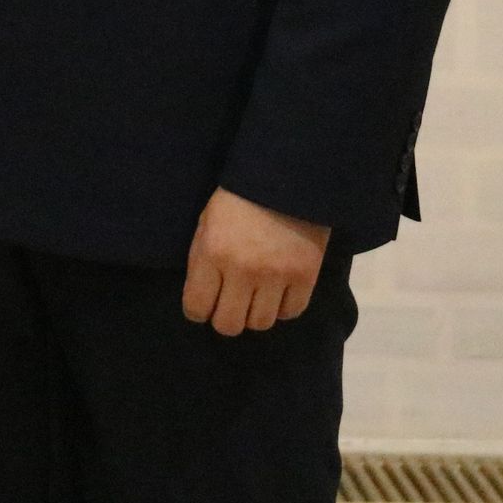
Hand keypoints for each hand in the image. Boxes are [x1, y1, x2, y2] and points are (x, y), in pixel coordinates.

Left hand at [182, 187, 329, 335]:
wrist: (285, 177)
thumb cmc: (236, 198)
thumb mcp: (207, 223)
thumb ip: (203, 261)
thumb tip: (201, 300)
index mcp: (212, 253)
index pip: (197, 308)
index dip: (198, 310)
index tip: (203, 305)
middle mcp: (242, 271)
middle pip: (228, 325)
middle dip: (225, 317)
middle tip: (230, 305)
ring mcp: (276, 276)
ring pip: (260, 323)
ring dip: (255, 313)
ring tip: (256, 296)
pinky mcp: (305, 277)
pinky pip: (291, 313)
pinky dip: (283, 307)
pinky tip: (279, 292)